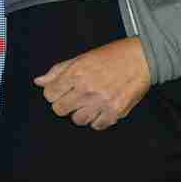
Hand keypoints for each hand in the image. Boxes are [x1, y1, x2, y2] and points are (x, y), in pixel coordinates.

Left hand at [35, 39, 151, 129]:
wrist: (141, 59)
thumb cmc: (112, 56)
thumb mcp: (81, 57)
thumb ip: (58, 71)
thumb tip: (39, 82)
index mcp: (76, 73)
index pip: (50, 94)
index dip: (53, 93)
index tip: (61, 91)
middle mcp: (87, 89)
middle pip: (60, 109)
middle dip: (64, 104)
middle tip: (74, 97)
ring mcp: (101, 102)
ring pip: (77, 120)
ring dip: (80, 113)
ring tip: (89, 102)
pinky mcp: (115, 112)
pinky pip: (96, 126)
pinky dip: (97, 120)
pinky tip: (100, 108)